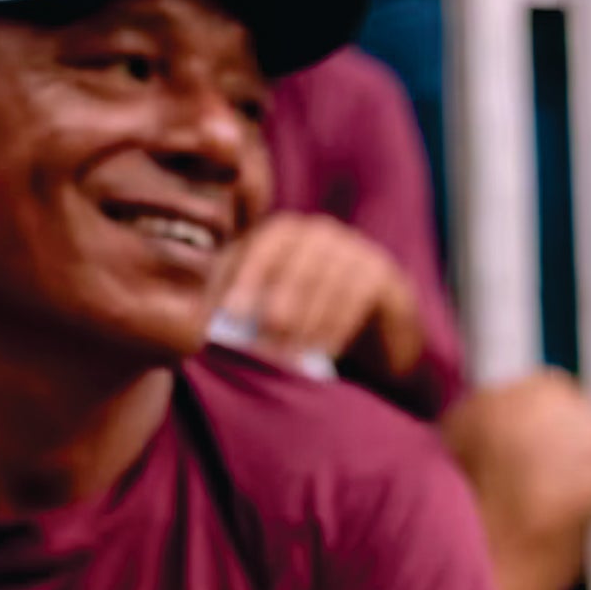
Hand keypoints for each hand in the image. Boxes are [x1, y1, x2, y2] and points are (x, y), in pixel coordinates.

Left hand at [223, 213, 422, 372]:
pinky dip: (338, 326)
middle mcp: (321, 234)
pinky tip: (324, 353)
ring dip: (309, 319)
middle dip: (280, 298)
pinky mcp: (383, 275)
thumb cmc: (304, 325)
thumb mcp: (268, 314)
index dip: (247, 275)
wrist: (371, 337)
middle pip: (301, 258)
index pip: (266, 243)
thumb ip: (239, 310)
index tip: (230, 313)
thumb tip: (206, 322)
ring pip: (331, 278)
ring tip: (292, 355)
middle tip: (267, 334)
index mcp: (286, 236)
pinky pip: (359, 296)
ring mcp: (356, 250)